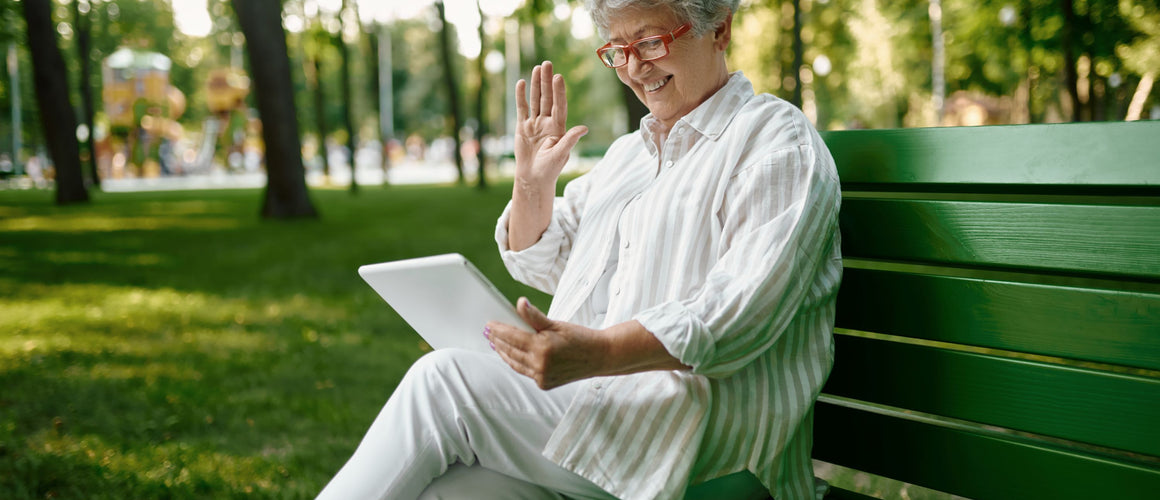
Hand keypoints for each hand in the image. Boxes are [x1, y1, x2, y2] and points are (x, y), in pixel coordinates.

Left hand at [486, 298, 608, 389]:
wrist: (600, 356)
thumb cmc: (580, 337)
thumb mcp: (557, 324)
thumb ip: (534, 316)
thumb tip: (520, 303)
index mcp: (542, 348)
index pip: (512, 337)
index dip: (499, 330)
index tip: (489, 324)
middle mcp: (540, 365)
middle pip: (511, 351)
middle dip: (497, 341)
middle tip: (488, 332)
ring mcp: (542, 377)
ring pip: (515, 363)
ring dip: (504, 353)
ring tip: (495, 343)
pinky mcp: (544, 384)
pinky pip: (525, 371)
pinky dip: (516, 362)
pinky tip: (511, 355)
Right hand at [514, 61, 588, 187]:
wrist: (533, 178)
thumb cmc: (550, 169)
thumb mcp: (561, 155)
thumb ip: (570, 140)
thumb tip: (584, 128)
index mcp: (559, 128)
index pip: (559, 106)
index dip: (559, 92)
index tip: (559, 77)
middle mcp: (548, 122)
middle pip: (547, 98)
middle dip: (547, 81)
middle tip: (547, 64)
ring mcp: (535, 123)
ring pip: (535, 100)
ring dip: (536, 84)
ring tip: (537, 68)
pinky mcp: (523, 127)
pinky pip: (522, 108)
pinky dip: (521, 96)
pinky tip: (522, 82)